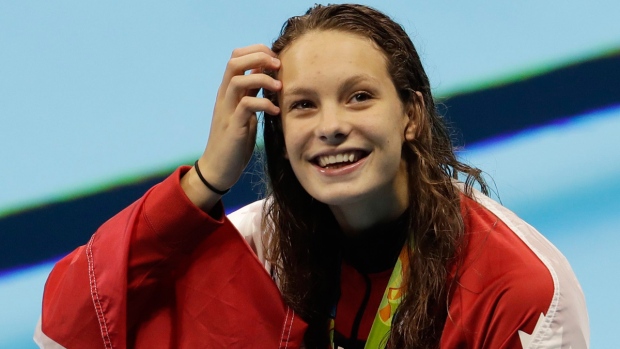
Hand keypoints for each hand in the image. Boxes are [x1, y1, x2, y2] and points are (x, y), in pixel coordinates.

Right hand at [182, 44, 281, 210]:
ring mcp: (226, 110)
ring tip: (280, 87)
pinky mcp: (233, 126)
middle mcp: (224, 96)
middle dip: (259, 57)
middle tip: (279, 65)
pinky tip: (275, 111)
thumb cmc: (235, 142)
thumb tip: (265, 75)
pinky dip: (264, 103)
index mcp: (228, 91)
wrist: (219, 168)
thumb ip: (251, 94)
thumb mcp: (245, 113)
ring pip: (238, 80)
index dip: (257, 51)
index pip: (236, 57)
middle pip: (234, 61)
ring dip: (263, 78)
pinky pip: (247, 105)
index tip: (276, 60)